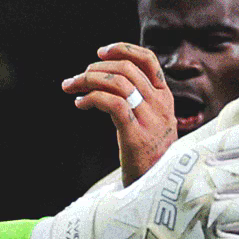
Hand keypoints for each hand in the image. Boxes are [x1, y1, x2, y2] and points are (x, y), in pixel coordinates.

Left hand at [61, 43, 176, 185]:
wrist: (159, 189)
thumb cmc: (150, 157)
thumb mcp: (152, 124)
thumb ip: (139, 102)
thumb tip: (108, 82)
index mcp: (166, 98)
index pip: (148, 60)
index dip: (123, 49)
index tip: (100, 52)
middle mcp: (161, 105)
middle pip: (126, 69)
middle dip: (95, 69)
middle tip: (75, 79)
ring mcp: (151, 120)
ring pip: (118, 83)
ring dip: (89, 81)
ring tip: (72, 89)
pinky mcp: (137, 136)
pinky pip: (113, 104)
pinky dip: (92, 99)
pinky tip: (80, 104)